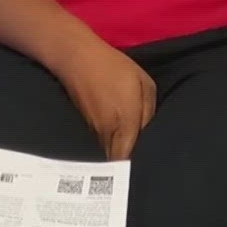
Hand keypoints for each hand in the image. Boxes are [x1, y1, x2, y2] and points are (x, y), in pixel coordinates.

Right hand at [55, 35, 156, 158]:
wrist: (77, 58)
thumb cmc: (115, 69)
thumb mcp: (144, 84)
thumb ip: (149, 112)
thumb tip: (147, 134)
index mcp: (124, 125)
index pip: (127, 160)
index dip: (133, 168)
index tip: (144, 168)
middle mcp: (106, 134)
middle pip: (115, 162)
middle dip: (125, 167)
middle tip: (139, 165)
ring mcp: (91, 133)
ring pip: (106, 155)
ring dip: (115, 157)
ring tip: (128, 155)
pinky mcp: (83, 128)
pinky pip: (97, 145)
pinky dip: (106, 147)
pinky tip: (114, 141)